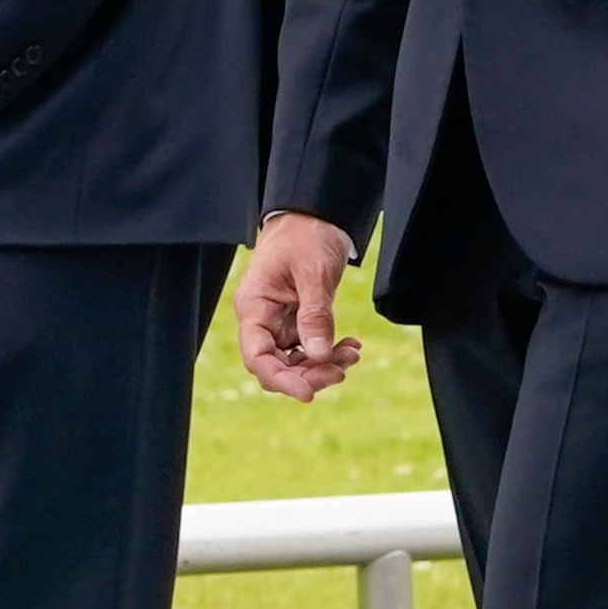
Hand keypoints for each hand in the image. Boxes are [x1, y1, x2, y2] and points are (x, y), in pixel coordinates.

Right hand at [233, 213, 362, 402]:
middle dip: (309, 374)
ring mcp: (279, 322)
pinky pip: (308, 348)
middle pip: (276, 365)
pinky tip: (351, 345)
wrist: (313, 216)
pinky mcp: (296, 320)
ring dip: (323, 365)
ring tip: (353, 353)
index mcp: (254, 307)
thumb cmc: (305, 236)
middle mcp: (262, 319)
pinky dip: (329, 352)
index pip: (257, 356)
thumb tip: (318, 354)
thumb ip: (314, 314)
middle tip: (343, 369)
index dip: (280, 379)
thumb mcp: (313, 272)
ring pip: (294, 361)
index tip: (308, 393)